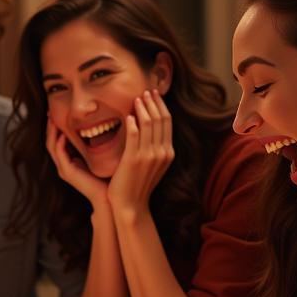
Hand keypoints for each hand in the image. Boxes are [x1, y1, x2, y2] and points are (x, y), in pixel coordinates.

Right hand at [45, 119, 107, 208]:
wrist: (108, 196)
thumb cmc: (107, 177)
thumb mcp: (100, 156)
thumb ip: (96, 143)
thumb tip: (101, 125)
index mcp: (69, 160)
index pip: (58, 139)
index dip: (56, 126)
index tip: (59, 111)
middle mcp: (63, 164)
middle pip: (51, 140)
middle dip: (50, 126)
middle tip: (50, 110)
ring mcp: (63, 168)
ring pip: (52, 146)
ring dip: (51, 132)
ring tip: (53, 119)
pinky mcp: (67, 172)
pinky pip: (59, 155)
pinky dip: (60, 144)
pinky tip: (63, 135)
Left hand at [107, 90, 173, 217]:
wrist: (131, 205)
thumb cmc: (138, 184)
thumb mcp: (152, 164)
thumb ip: (153, 147)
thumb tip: (147, 128)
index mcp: (168, 152)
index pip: (167, 122)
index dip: (160, 106)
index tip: (153, 95)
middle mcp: (162, 152)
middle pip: (161, 119)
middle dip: (153, 102)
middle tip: (145, 91)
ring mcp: (149, 156)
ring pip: (149, 124)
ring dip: (142, 108)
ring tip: (136, 98)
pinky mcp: (134, 159)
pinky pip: (134, 135)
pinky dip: (133, 123)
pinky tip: (128, 116)